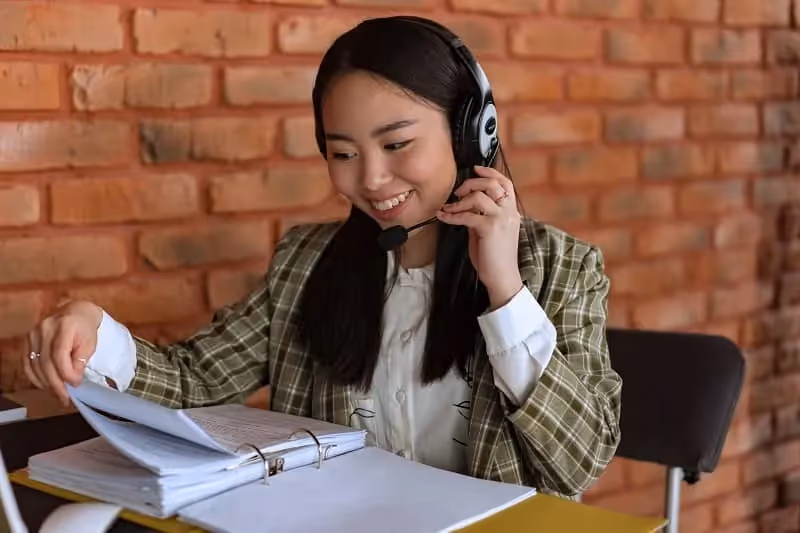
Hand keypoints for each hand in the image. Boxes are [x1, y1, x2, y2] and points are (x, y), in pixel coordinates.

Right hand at [23, 300, 102, 404]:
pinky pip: (27, 362)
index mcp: (64, 326)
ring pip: (34, 365)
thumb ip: (80, 361)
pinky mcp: (27, 340)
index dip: (66, 374)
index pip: (60, 355)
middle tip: (64, 398)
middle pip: (45, 362)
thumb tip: (72, 380)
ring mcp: (33, 333)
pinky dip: (35, 377)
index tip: (75, 385)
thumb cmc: (85, 329)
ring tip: (57, 393)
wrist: (75, 312)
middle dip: (55, 384)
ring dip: (45, 383)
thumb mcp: (90, 344)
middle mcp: (44, 328)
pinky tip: (45, 384)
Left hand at [436, 165, 523, 309]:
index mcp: (511, 212)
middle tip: (458, 191)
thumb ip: (481, 217)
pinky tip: (444, 217)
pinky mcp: (490, 228)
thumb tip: (465, 207)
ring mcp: (501, 219)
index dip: (490, 172)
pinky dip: (452, 215)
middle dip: (471, 183)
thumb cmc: (495, 258)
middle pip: (492, 184)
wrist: (502, 277)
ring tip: (450, 207)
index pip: (505, 183)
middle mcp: (509, 212)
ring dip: (460, 201)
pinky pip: (467, 215)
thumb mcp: (490, 232)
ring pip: (479, 196)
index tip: (476, 169)